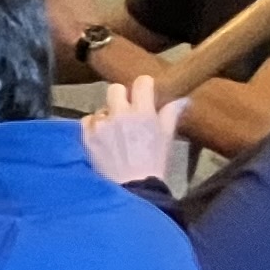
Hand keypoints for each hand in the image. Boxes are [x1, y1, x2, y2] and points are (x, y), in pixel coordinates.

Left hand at [80, 73, 188, 187]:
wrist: (133, 187)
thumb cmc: (154, 163)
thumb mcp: (166, 138)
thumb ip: (170, 114)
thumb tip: (182, 99)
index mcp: (143, 113)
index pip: (141, 82)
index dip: (143, 85)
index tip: (144, 91)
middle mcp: (120, 114)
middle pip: (115, 88)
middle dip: (121, 97)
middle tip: (126, 111)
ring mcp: (101, 124)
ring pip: (101, 108)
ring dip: (107, 117)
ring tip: (115, 133)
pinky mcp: (87, 135)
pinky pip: (87, 121)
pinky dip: (93, 127)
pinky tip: (102, 139)